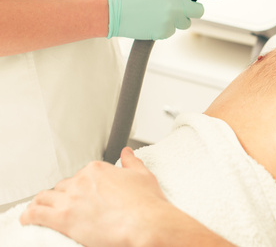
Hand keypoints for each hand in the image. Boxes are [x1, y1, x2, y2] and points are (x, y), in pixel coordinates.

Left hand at [20, 148, 171, 246]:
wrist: (146, 223)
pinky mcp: (62, 218)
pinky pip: (36, 214)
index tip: (83, 194)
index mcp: (97, 170)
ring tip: (40, 209)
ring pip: (46, 198)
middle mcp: (81, 180)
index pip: (80, 175)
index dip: (81, 186)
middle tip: (68, 205)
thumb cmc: (146, 203)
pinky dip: (29, 216)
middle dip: (64, 195)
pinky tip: (28, 219)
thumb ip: (131, 161)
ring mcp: (71, 199)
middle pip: (63, 187)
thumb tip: (126, 152)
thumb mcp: (142, 175)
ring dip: (42, 203)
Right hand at [108, 0, 219, 39]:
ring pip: (187, 23)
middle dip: (194, 10)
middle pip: (200, 11)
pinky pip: (174, 31)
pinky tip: (154, 22)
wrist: (115, 14)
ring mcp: (171, 19)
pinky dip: (167, 28)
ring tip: (162, 14)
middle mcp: (176, 4)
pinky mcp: (165, 32)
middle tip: (184, 8)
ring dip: (180, 20)